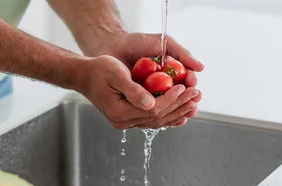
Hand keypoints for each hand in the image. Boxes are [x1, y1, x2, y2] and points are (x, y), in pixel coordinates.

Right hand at [82, 32, 203, 116]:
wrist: (84, 75)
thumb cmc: (98, 70)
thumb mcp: (115, 74)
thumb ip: (133, 90)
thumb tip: (151, 103)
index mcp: (119, 112)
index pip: (152, 109)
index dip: (170, 98)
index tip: (183, 87)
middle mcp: (123, 121)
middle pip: (158, 117)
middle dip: (179, 105)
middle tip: (196, 95)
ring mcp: (126, 122)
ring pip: (157, 121)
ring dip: (177, 112)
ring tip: (194, 104)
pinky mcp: (129, 118)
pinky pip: (152, 120)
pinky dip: (168, 117)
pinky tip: (181, 114)